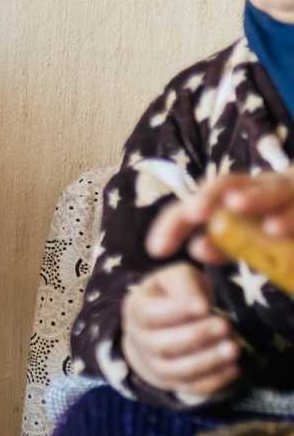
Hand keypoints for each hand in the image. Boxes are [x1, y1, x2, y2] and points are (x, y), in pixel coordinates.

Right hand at [121, 263, 241, 398]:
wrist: (166, 326)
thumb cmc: (176, 296)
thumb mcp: (178, 278)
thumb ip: (186, 283)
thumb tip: (201, 303)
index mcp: (137, 309)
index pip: (148, 313)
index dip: (175, 311)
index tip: (204, 305)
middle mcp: (140, 340)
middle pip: (159, 345)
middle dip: (194, 337)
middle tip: (224, 326)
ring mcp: (154, 364)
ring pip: (174, 370)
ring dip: (205, 361)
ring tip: (233, 349)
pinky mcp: (173, 382)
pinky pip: (190, 387)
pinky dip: (213, 380)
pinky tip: (233, 368)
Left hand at [146, 171, 293, 262]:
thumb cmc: (275, 226)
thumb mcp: (245, 240)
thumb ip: (223, 244)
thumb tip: (197, 246)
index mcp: (232, 198)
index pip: (194, 206)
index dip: (172, 224)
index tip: (156, 250)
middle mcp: (257, 187)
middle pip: (226, 185)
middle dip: (208, 198)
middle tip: (193, 214)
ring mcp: (287, 188)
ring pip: (272, 187)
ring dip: (255, 197)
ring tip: (236, 205)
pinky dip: (288, 217)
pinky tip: (275, 229)